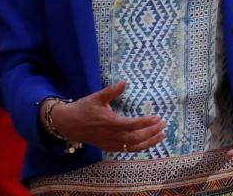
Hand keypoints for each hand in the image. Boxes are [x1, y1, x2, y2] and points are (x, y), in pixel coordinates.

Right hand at [47, 81, 165, 152]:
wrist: (69, 125)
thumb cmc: (83, 109)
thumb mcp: (96, 97)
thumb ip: (112, 91)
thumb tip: (124, 82)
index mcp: (110, 123)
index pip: (132, 125)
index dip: (146, 122)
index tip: (158, 118)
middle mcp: (112, 136)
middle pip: (136, 137)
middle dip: (152, 132)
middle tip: (163, 124)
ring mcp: (111, 144)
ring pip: (134, 146)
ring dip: (149, 142)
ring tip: (162, 135)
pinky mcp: (110, 148)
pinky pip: (128, 150)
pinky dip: (140, 147)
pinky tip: (149, 142)